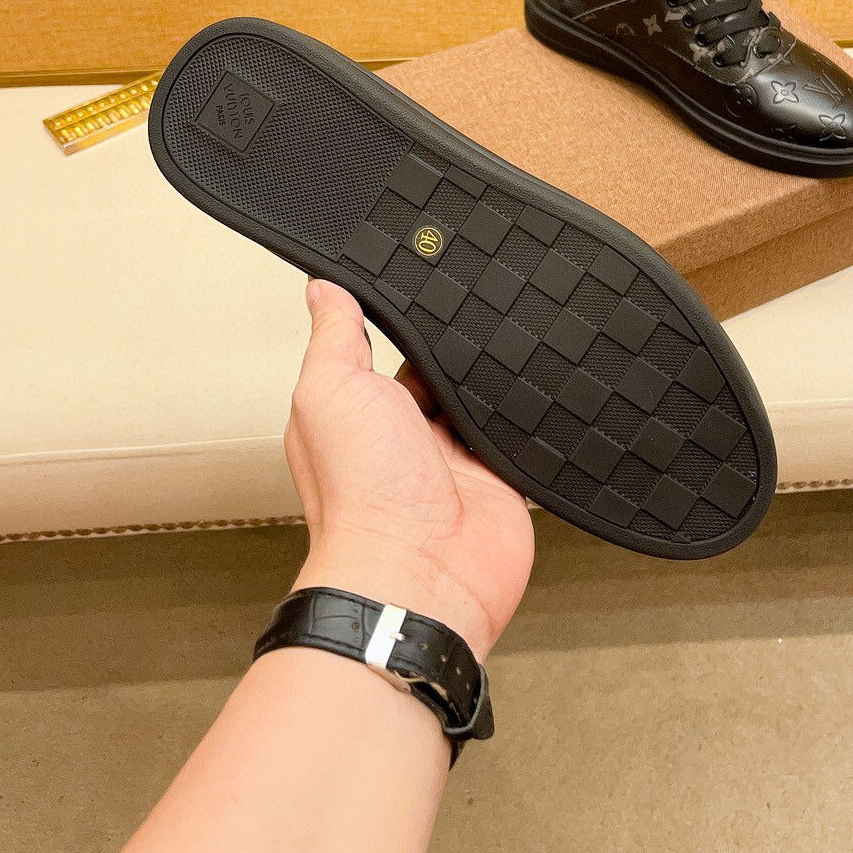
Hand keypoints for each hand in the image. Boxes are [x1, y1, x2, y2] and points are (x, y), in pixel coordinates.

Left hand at [284, 280, 535, 659]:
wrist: (422, 575)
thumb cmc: (361, 497)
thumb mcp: (331, 391)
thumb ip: (334, 338)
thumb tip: (322, 290)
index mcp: (357, 411)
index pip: (382, 349)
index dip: (401, 319)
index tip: (422, 276)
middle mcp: (404, 435)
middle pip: (438, 370)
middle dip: (453, 347)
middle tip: (475, 305)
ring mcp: (453, 459)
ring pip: (480, 397)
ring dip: (489, 379)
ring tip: (507, 340)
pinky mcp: (499, 478)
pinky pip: (516, 433)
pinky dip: (523, 414)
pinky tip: (529, 387)